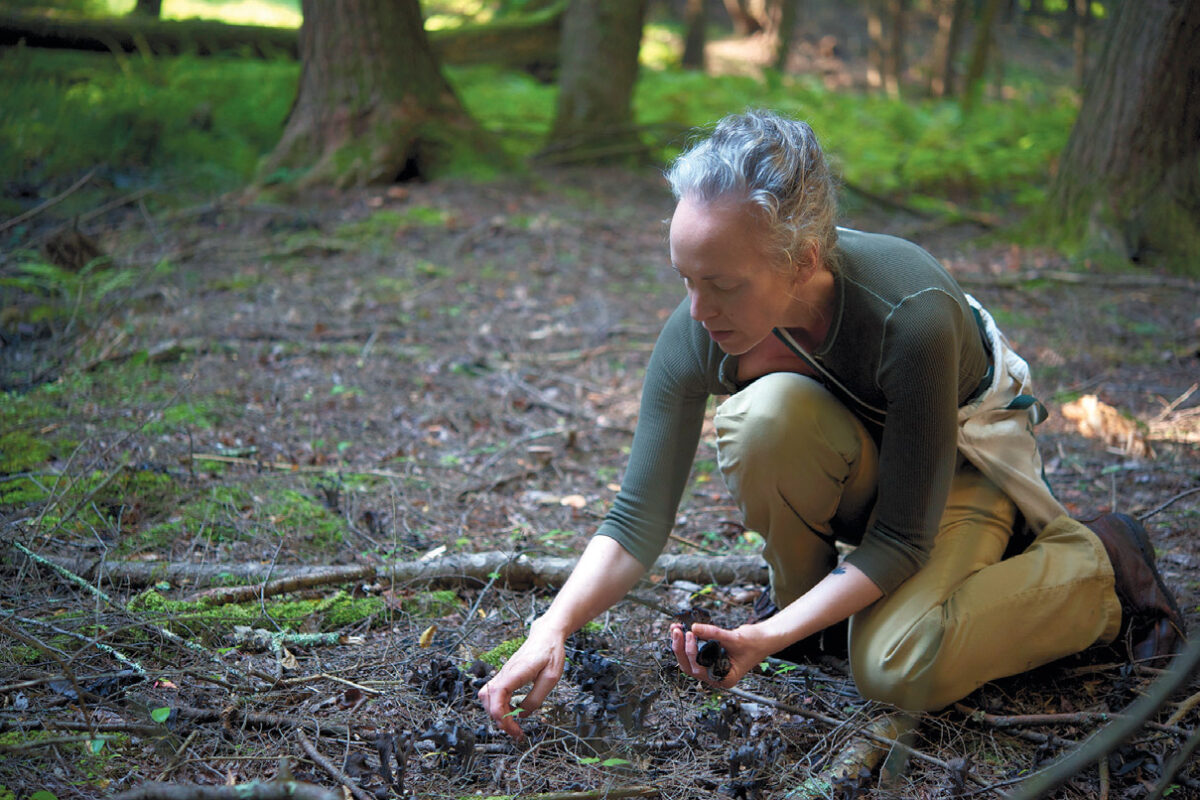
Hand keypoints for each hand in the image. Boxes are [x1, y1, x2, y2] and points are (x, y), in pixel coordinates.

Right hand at [477, 623, 565, 738]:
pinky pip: (493, 694)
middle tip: (516, 732)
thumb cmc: (550, 653)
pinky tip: (511, 712)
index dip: (500, 715)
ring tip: (513, 724)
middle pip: (488, 699)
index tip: (513, 728)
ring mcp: (502, 674)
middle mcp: (504, 673)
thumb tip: (522, 715)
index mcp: (516, 672)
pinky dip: (498, 706)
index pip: (497, 694)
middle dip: (499, 719)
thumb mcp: (551, 678)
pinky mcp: (504, 676)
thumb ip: (536, 698)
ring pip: (487, 697)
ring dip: (497, 713)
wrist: (546, 635)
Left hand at [669, 621, 773, 688]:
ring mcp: (711, 669)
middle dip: (681, 648)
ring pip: (689, 661)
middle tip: (677, 630)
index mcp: (724, 679)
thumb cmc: (755, 643)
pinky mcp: (709, 659)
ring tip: (676, 628)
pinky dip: (686, 643)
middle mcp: (715, 676)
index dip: (692, 652)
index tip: (689, 634)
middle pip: (690, 667)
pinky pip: (693, 654)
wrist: (764, 639)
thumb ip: (714, 633)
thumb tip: (695, 628)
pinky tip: (681, 631)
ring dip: (680, 645)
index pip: (700, 670)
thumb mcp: (735, 638)